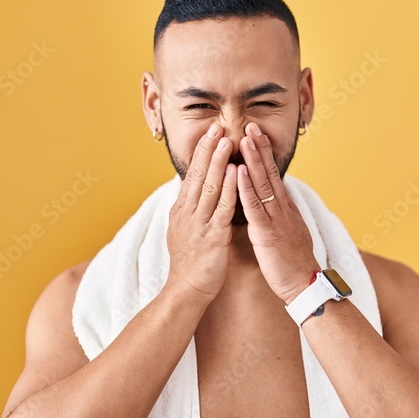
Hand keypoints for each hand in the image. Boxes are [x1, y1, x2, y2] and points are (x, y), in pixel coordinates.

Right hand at [166, 123, 237, 300]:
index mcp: (182, 211)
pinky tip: (237, 173)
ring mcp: (199, 224)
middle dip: (208, 150)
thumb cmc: (190, 263)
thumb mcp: (185, 230)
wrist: (186, 291)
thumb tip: (192, 192)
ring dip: (219, 163)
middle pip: (199, 176)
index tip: (209, 133)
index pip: (192, 175)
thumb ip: (190, 210)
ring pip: (210, 187)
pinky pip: (222, 208)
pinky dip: (230, 189)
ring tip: (226, 141)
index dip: (201, 154)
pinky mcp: (212, 237)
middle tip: (216, 127)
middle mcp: (188, 213)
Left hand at [236, 122, 319, 303]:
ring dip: (253, 160)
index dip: (264, 154)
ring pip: (263, 184)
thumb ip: (279, 215)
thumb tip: (274, 203)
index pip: (273, 175)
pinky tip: (239, 172)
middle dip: (259, 148)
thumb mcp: (287, 232)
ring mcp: (276, 219)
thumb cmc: (293, 262)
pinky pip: (255, 207)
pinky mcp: (267, 233)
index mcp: (284, 208)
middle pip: (270, 173)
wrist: (304, 284)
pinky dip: (246, 188)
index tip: (255, 134)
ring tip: (245, 138)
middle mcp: (282, 208)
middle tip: (250, 124)